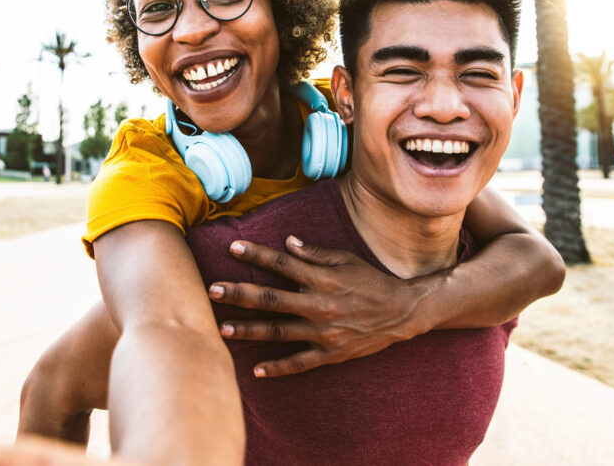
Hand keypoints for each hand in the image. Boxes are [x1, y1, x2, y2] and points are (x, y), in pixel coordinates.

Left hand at [207, 236, 427, 377]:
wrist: (402, 313)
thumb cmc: (371, 281)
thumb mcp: (345, 260)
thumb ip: (314, 253)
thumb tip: (286, 243)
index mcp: (322, 279)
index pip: (282, 264)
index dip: (256, 255)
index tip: (232, 247)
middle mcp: (319, 305)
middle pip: (271, 299)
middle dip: (239, 295)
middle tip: (212, 290)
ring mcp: (323, 333)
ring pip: (278, 332)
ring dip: (248, 330)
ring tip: (222, 328)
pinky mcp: (330, 354)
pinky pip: (299, 363)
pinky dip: (277, 367)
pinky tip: (256, 369)